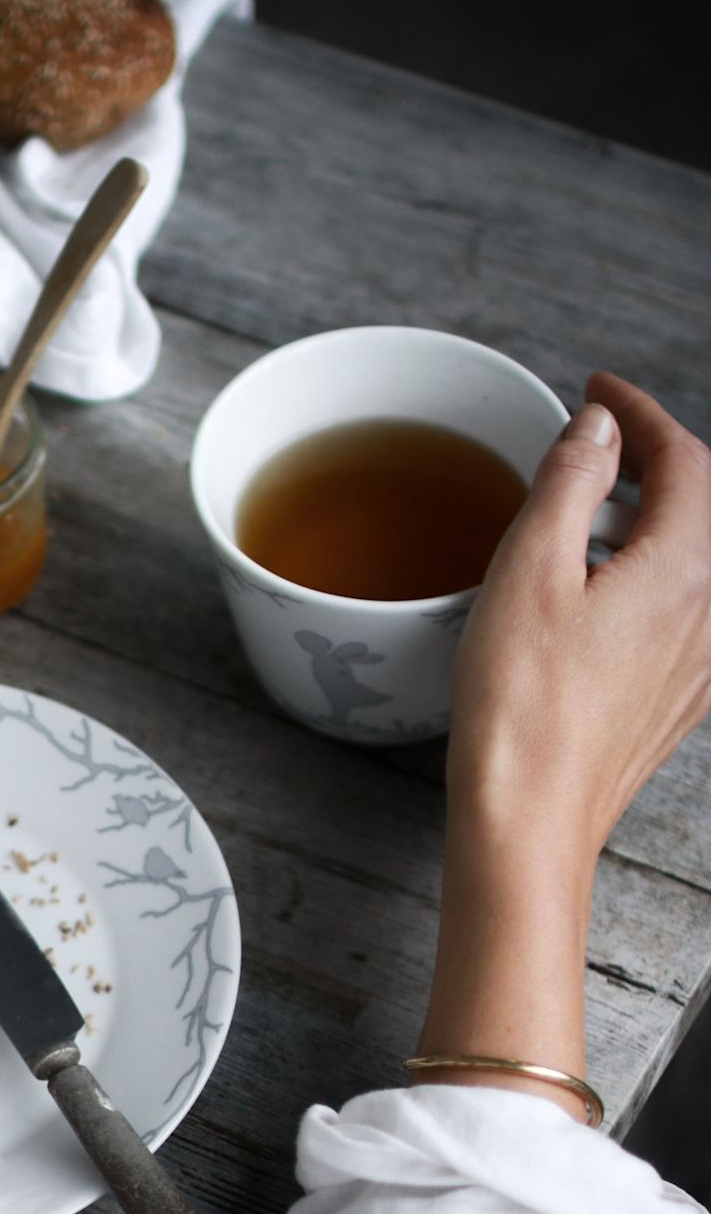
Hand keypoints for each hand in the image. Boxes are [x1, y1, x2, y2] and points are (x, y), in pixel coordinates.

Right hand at [415, 376, 710, 1119]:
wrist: (530, 820)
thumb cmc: (521, 709)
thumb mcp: (528, 570)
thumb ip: (569, 483)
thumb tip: (598, 430)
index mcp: (683, 567)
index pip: (687, 459)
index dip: (643, 415)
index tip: (600, 393)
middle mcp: (710, 612)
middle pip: (705, 506)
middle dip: (659, 460)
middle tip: (600, 441)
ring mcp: (700, 662)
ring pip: (697, 560)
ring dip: (657, 518)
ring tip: (598, 509)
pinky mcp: (678, 700)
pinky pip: (686, 612)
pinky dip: (656, 574)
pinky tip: (607, 590)